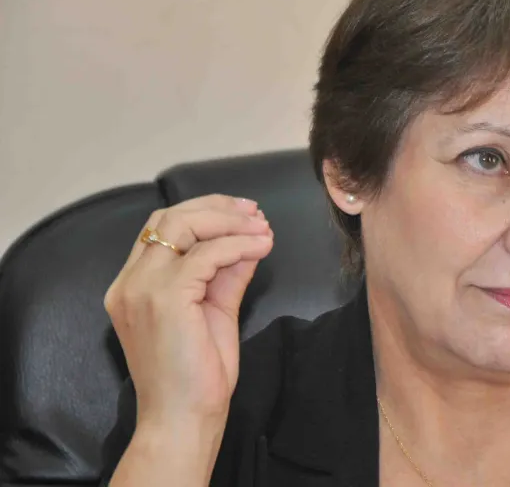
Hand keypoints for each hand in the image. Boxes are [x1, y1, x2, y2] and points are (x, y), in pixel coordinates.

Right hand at [104, 194, 273, 428]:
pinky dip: (238, 245)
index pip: (160, 228)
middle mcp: (130, 283)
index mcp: (133, 286)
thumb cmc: (196, 375)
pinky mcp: (165, 298)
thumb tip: (249, 242)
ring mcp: (143, 288)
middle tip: (255, 213)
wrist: (183, 418)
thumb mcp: (215, 312)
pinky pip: (207, 254)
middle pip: (168, 217)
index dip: (204, 212)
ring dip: (230, 222)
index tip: (244, 213)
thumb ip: (227, 275)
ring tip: (263, 229)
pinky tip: (262, 248)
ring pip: (184, 226)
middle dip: (217, 207)